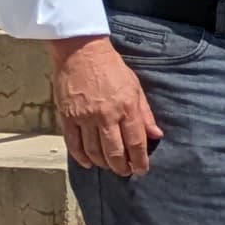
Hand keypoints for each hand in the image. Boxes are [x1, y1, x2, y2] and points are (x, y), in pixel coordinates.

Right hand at [51, 35, 161, 176]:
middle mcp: (106, 115)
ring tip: (109, 167)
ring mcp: (85, 117)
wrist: (82, 51)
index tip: (142, 170)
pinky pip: (74, 144)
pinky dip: (81, 157)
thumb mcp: (135, 87)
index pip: (136, 142)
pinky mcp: (67, 117)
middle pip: (115, 152)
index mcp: (126, 107)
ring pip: (94, 151)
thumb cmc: (112, 68)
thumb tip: (156, 135)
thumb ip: (146, 113)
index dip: (140, 160)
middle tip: (126, 172)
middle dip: (122, 167)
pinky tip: (88, 163)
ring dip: (103, 164)